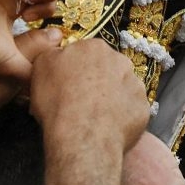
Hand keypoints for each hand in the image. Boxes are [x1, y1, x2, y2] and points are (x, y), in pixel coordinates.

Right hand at [29, 39, 148, 152]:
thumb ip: (52, 54)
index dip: (76, 68)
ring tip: (95, 116)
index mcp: (95, 48)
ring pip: (122, 88)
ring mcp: (135, 85)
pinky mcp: (143, 107)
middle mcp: (120, 62)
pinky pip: (132, 109)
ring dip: (112, 97)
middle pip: (108, 68)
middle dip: (98, 80)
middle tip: (82, 99)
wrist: (81, 136)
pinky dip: (122, 116)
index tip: (70, 82)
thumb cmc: (59, 102)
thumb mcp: (41, 68)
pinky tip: (108, 126)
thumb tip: (57, 54)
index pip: (86, 52)